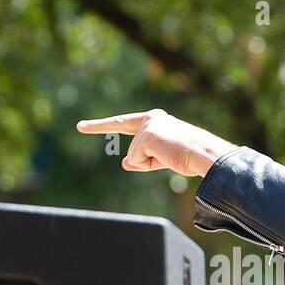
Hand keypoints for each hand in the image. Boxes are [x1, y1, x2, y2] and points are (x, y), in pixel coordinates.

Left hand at [76, 109, 238, 177]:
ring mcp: (147, 126)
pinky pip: (138, 161)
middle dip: (96, 126)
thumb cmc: (190, 157)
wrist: (205, 154)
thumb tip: (124, 163)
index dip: (102, 125)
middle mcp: (151, 118)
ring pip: (134, 156)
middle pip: (120, 127)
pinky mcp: (146, 136)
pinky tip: (167, 158)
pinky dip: (150, 166)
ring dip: (149, 164)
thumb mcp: (162, 158)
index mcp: (156, 120)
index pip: (125, 123)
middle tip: (78, 126)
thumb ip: (142, 159)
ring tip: (170, 157)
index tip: (82, 126)